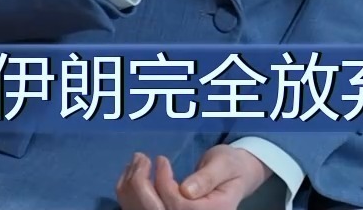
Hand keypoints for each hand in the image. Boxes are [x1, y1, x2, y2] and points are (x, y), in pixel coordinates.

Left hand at [117, 147, 271, 209]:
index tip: (161, 159)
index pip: (178, 204)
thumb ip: (208, 177)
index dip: (164, 183)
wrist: (233, 176)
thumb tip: (186, 190)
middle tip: (140, 158)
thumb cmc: (231, 166)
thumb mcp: (225, 164)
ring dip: (131, 187)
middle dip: (141, 185)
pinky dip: (129, 193)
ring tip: (136, 162)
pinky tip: (132, 174)